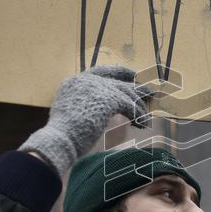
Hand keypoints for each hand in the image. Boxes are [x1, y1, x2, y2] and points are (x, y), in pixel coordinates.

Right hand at [19, 65, 153, 175]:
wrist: (59, 140)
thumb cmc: (63, 135)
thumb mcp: (72, 113)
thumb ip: (85, 105)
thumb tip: (104, 109)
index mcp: (75, 81)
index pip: (102, 71)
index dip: (119, 73)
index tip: (133, 75)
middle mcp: (86, 80)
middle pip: (118, 79)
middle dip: (136, 86)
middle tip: (150, 91)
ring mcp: (98, 87)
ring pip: (127, 92)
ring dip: (139, 106)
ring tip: (147, 116)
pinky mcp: (109, 99)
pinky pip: (131, 105)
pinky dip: (138, 115)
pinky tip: (142, 124)